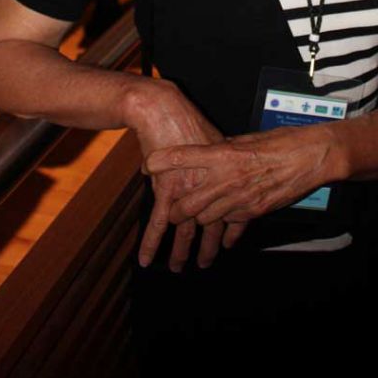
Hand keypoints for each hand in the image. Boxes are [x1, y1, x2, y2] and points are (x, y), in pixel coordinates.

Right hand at [121, 79, 246, 269]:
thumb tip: (225, 174)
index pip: (231, 208)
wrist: (163, 110)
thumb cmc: (187, 121)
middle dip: (207, 248)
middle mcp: (208, 185)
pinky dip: (151, 242)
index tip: (228, 244)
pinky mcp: (165, 188)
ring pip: (184, 230)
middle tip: (205, 263)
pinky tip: (146, 258)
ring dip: (180, 252)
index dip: (231, 230)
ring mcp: (187, 189)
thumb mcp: (211, 142)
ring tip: (178, 267)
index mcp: (222, 174)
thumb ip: (219, 162)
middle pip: (210, 225)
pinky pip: (157, 222)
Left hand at [145, 124, 341, 225]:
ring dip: (195, 220)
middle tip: (169, 208)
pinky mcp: (253, 211)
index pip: (183, 157)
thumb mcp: (246, 139)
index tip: (148, 164)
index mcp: (224, 154)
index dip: (161, 162)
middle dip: (174, 208)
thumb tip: (208, 154)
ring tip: (191, 222)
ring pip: (204, 218)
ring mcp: (240, 198)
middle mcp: (227, 177)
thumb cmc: (281, 142)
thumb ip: (224, 150)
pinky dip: (221, 231)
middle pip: (187, 201)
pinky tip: (219, 235)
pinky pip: (229, 226)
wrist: (310, 157)